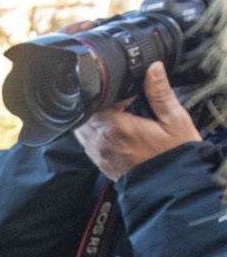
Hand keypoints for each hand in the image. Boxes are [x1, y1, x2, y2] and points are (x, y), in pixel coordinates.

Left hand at [75, 62, 201, 180]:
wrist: (170, 187)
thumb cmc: (174, 154)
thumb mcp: (174, 120)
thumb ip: (159, 93)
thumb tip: (152, 68)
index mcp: (116, 126)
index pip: (94, 101)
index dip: (105, 91)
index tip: (122, 90)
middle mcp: (100, 141)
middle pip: (85, 113)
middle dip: (98, 104)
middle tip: (119, 101)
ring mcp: (97, 153)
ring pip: (83, 128)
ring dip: (94, 118)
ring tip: (117, 114)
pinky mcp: (99, 162)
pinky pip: (87, 142)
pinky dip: (95, 133)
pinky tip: (114, 130)